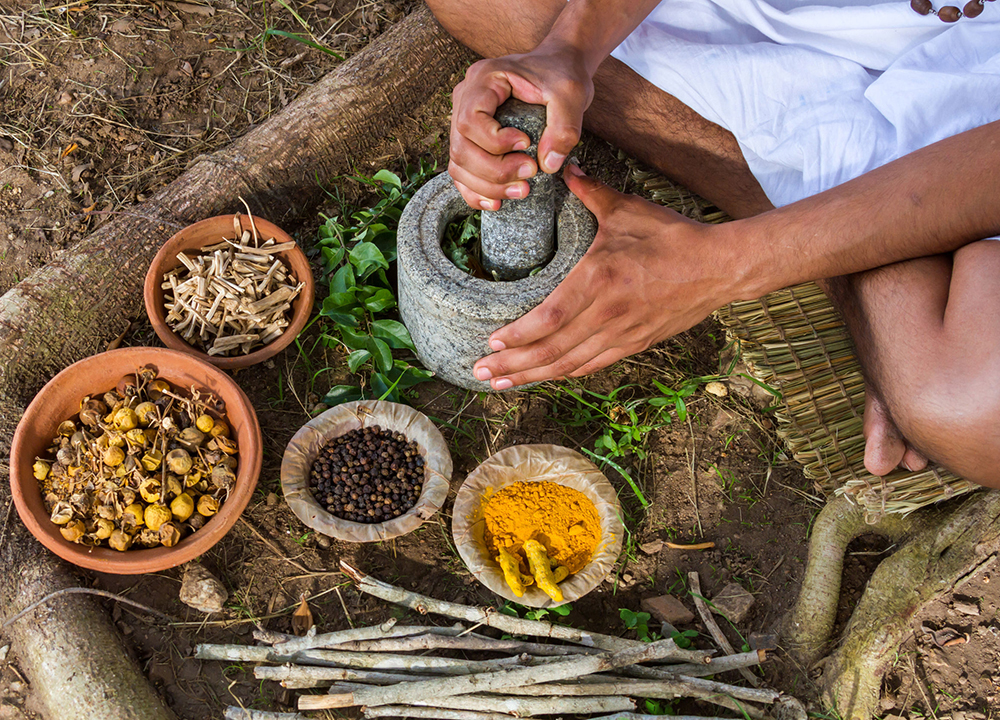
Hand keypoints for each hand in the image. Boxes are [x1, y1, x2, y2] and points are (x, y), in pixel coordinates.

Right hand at [449, 47, 593, 210]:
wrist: (558, 67)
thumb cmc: (561, 75)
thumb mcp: (571, 94)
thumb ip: (564, 127)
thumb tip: (548, 165)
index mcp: (483, 79)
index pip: (470, 120)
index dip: (495, 142)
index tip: (527, 145)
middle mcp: (465, 97)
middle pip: (461, 147)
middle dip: (494, 172)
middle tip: (529, 175)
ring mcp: (462, 118)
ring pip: (458, 164)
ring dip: (487, 186)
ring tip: (522, 191)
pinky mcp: (470, 138)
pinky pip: (461, 170)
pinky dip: (476, 190)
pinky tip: (497, 202)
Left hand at [472, 165, 740, 388]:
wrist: (721, 267)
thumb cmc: (674, 237)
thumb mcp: (628, 210)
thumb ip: (590, 193)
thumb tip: (563, 169)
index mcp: (601, 279)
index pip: (550, 318)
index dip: (518, 336)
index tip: (491, 342)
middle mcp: (608, 314)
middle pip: (552, 350)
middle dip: (512, 365)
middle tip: (479, 372)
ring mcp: (623, 334)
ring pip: (569, 365)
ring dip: (531, 376)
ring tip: (499, 382)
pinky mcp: (635, 345)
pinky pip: (592, 366)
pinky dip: (564, 373)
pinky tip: (543, 377)